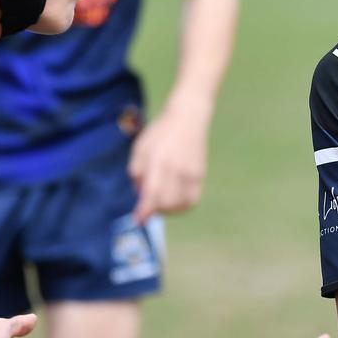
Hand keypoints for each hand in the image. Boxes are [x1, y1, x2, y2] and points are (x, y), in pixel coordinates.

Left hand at [128, 105, 209, 222]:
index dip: (145, 210)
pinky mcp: (200, 174)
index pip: (153, 192)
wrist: (188, 118)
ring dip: (168, 210)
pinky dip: (182, 206)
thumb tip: (141, 195)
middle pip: (166, 202)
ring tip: (161, 202)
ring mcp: (191, 172)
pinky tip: (174, 201)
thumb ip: (137, 172)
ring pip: (180, 204)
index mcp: (159, 160)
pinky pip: (191, 199)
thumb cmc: (160, 132)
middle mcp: (177, 168)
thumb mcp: (140, 148)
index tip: (138, 219)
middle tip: (147, 205)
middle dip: (154, 209)